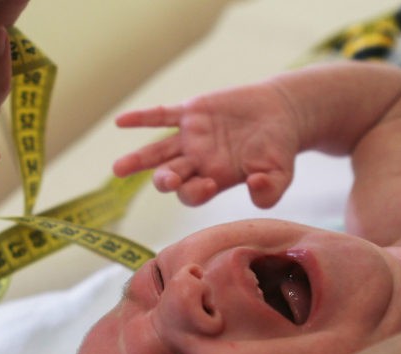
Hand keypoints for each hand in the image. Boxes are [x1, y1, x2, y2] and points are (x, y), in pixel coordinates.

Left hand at [112, 82, 301, 207]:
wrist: (280, 112)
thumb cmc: (279, 148)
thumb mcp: (281, 173)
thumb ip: (270, 191)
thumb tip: (256, 189)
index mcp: (215, 180)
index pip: (194, 194)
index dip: (196, 192)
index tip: (210, 185)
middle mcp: (197, 163)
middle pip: (171, 177)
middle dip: (166, 180)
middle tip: (168, 180)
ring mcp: (191, 138)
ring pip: (159, 152)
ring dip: (138, 160)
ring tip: (118, 169)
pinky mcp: (191, 112)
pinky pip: (161, 116)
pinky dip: (142, 118)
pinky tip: (121, 121)